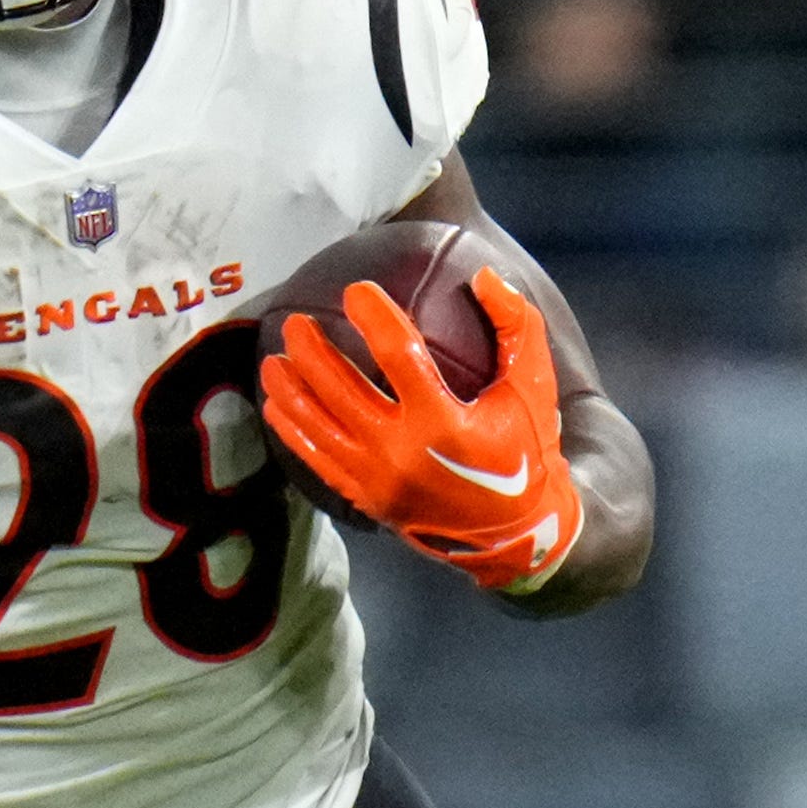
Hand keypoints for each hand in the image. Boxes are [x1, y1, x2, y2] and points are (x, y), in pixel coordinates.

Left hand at [253, 268, 585, 593]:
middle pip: (340, 391)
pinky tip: (276, 407)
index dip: (373, 316)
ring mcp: (378, 481)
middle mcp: (402, 453)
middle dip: (311, 353)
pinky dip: (294, 433)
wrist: (517, 532)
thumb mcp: (534, 386)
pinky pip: (318, 461)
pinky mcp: (367, 500)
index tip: (356, 290)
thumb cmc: (526, 450)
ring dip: (290, 391)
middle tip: (295, 323)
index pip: (397, 355)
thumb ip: (517, 326)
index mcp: (443, 423)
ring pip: (319, 428)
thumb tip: (484, 275)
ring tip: (273, 359)